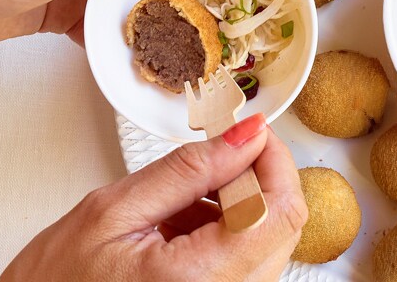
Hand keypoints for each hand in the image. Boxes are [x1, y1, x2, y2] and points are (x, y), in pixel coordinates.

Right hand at [0, 114, 307, 280]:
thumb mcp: (112, 210)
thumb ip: (188, 170)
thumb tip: (246, 134)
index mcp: (199, 279)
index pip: (278, 210)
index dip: (273, 159)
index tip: (250, 130)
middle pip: (284, 223)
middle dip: (256, 175)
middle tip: (215, 153)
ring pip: (271, 236)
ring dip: (240, 201)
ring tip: (180, 199)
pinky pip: (252, 254)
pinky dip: (228, 225)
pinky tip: (183, 221)